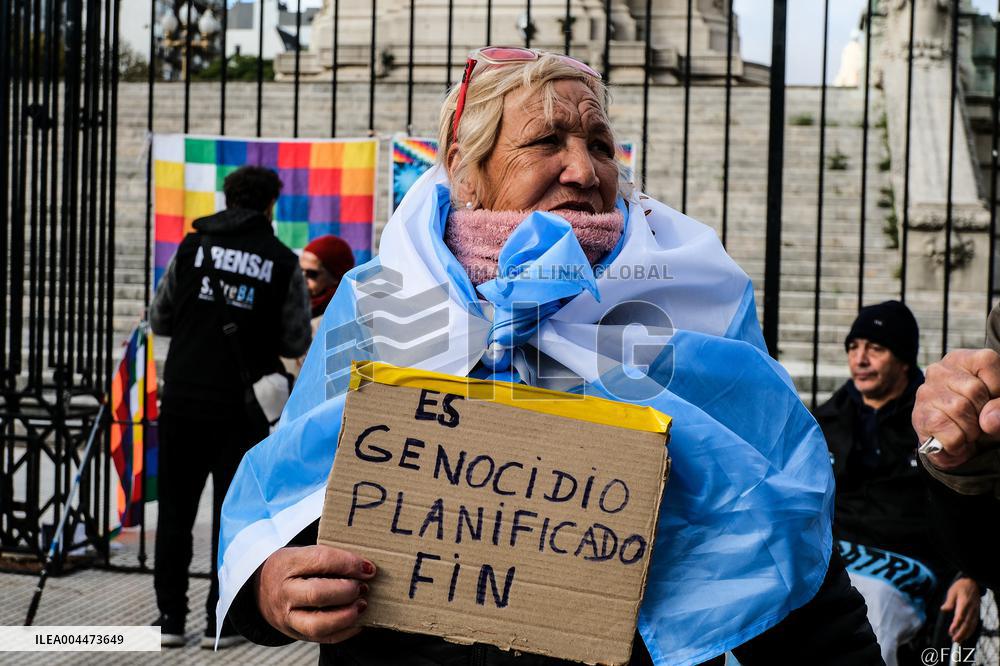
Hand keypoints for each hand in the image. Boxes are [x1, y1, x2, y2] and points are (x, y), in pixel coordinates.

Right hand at [254, 545, 376, 642]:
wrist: (262, 589)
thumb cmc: (292, 568)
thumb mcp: (301, 553)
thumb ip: (329, 557)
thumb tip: (365, 566)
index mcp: (287, 564)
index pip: (320, 560)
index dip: (348, 564)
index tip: (368, 568)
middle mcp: (284, 592)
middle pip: (317, 594)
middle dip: (347, 591)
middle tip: (363, 587)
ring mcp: (287, 617)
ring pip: (317, 624)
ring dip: (346, 615)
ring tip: (362, 605)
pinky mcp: (296, 633)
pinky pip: (323, 638)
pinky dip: (346, 631)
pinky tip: (358, 620)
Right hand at [912, 348, 999, 469]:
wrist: (960, 444)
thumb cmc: (983, 417)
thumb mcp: (999, 407)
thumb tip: (988, 420)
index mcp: (964, 360)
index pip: (987, 362)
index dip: (997, 387)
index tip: (993, 400)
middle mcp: (940, 371)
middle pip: (974, 389)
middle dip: (983, 413)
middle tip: (979, 420)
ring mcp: (926, 392)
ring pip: (959, 410)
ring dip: (971, 430)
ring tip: (967, 431)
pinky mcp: (919, 416)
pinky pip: (948, 432)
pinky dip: (958, 444)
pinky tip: (956, 441)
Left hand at [940, 577, 979, 642]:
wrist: (973, 583)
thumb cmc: (961, 586)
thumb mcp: (952, 591)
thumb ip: (949, 601)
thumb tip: (943, 609)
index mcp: (964, 603)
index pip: (960, 616)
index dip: (956, 625)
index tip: (951, 631)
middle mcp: (971, 609)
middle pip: (967, 623)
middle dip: (961, 633)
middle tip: (954, 640)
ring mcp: (975, 612)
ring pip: (971, 625)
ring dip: (965, 634)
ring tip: (958, 641)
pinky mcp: (976, 613)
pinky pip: (974, 624)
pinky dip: (970, 631)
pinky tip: (965, 636)